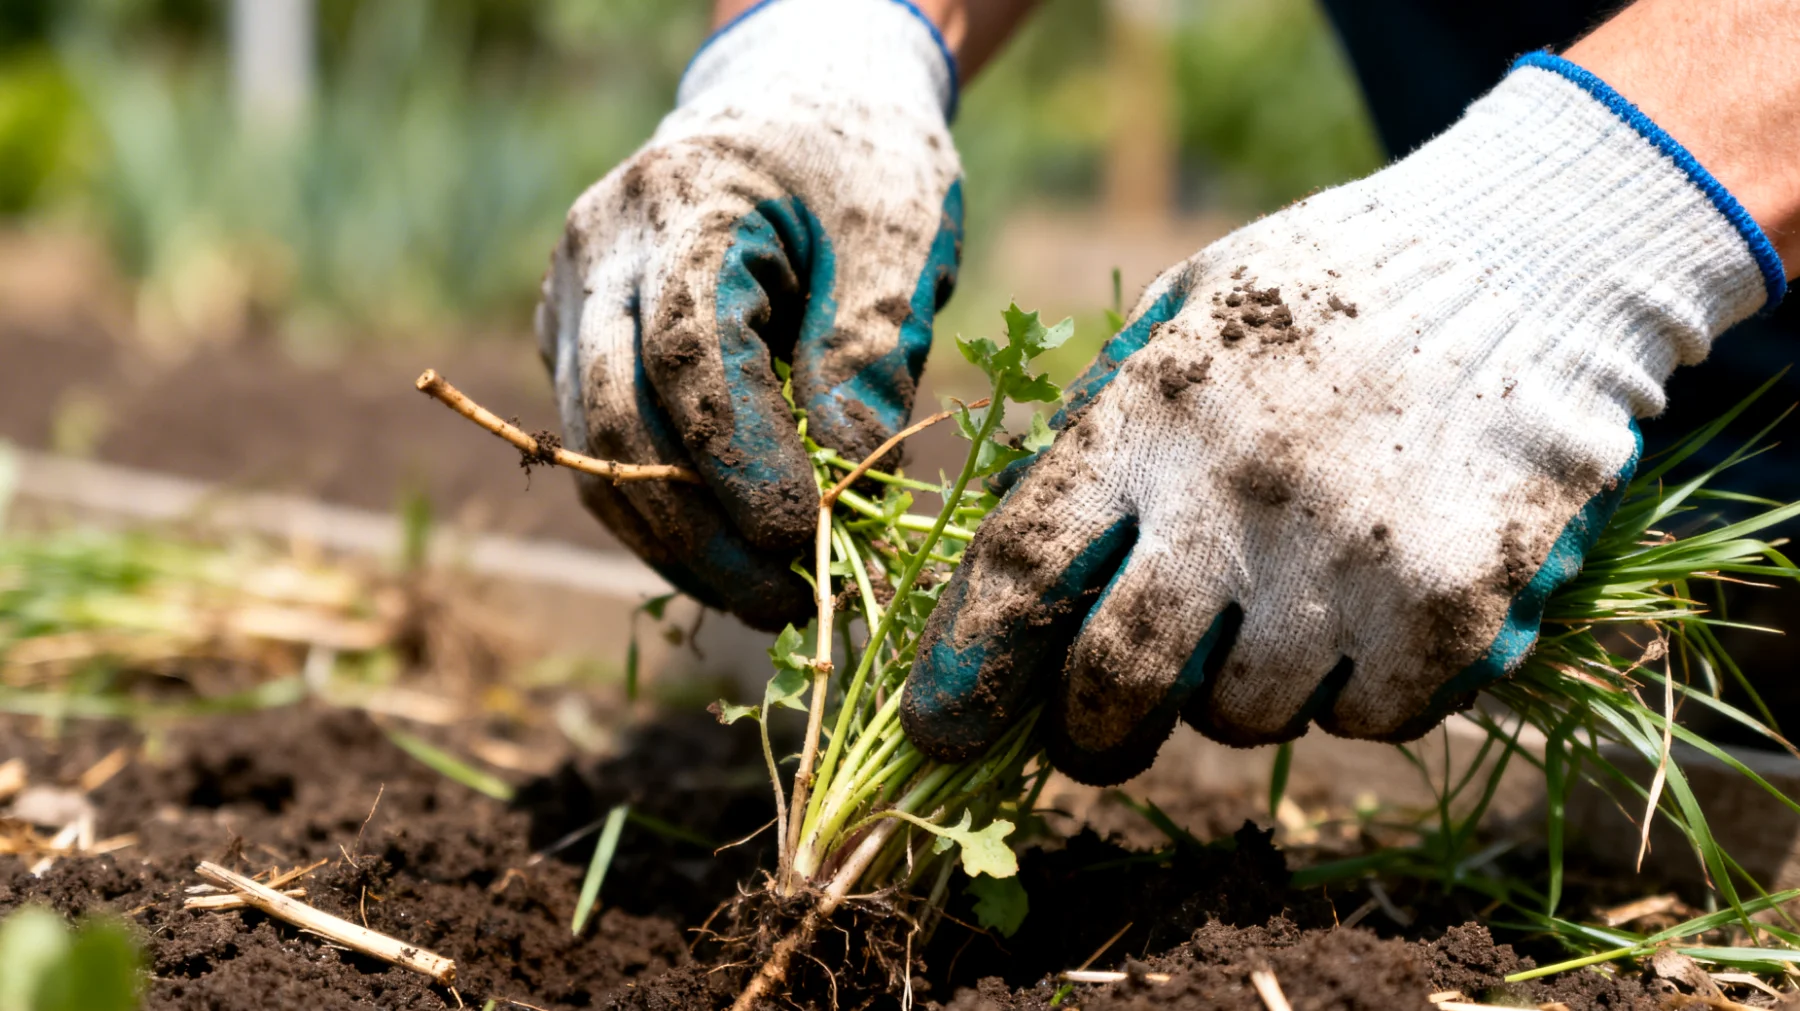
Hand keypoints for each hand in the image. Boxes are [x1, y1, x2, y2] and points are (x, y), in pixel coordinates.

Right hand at [536, 0, 961, 629]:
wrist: (795, 103)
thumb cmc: (859, 164)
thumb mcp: (897, 239)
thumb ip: (868, 356)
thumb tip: (847, 488)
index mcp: (681, 202)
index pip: (690, 359)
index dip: (742, 466)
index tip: (807, 541)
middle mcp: (597, 252)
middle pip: (618, 424)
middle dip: (702, 535)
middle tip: (791, 604)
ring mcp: (570, 299)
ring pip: (595, 453)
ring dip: (678, 544)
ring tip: (771, 601)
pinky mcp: (574, 343)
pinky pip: (604, 447)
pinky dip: (664, 514)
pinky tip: (732, 558)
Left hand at [902, 54, 1783, 784]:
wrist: (1534, 252)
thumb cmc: (1334, 286)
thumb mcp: (1190, 308)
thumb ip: (1103, 421)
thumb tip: (1016, 537)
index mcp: (1150, 415)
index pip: (1021, 569)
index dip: (966, 669)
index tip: (941, 730)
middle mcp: (1235, 494)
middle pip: (1115, 682)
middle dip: (1090, 733)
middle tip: (1099, 734)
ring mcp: (1347, 556)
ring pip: (1244, 717)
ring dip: (1239, 697)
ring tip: (1277, 619)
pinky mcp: (1451, 602)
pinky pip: (1367, 717)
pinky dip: (1356, 693)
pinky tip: (1372, 619)